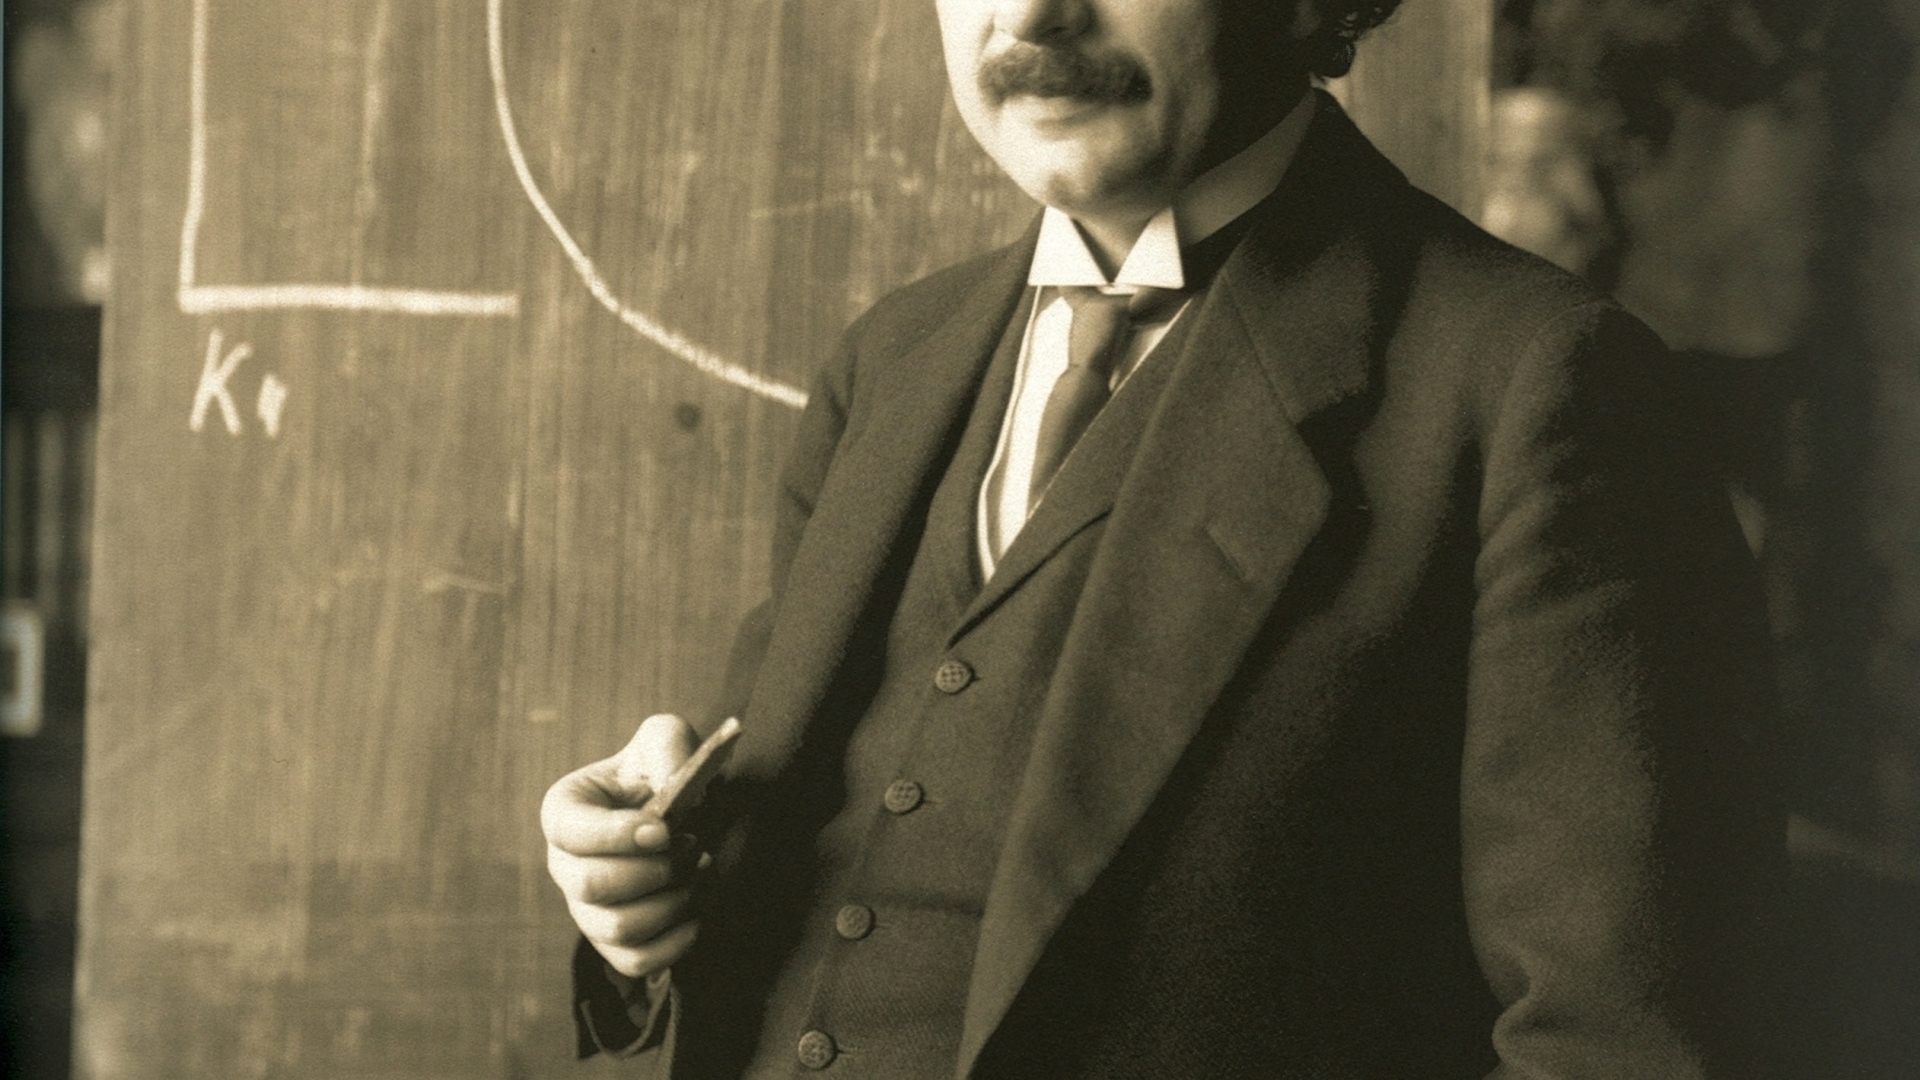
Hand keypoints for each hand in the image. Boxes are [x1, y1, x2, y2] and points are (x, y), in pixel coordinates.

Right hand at [543, 713, 703, 978]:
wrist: (678, 814)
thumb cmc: (662, 772)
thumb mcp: (667, 738)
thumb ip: (668, 744)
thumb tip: (671, 787)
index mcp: (565, 810)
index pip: (571, 831)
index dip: (616, 835)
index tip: (664, 830)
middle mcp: (564, 864)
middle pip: (590, 885)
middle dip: (651, 871)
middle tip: (691, 849)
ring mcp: (584, 909)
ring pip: (616, 927)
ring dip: (670, 903)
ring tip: (699, 872)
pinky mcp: (612, 942)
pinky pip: (634, 962)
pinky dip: (674, 943)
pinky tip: (698, 910)